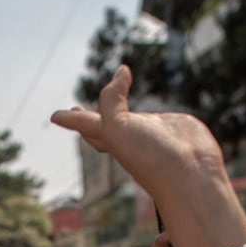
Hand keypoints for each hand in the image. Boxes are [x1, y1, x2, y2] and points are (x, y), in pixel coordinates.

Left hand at [50, 66, 245, 246]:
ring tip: (118, 103)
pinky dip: (156, 110)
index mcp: (111, 139)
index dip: (71, 120)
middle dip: (90, 119)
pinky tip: (161, 114)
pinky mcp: (175, 126)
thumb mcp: (117, 127)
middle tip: (76, 112)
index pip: (86, 125)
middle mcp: (130, 136)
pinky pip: (161, 115)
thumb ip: (111, 99)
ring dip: (123, 112)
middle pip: (103, 125)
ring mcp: (153, 132)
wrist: (190, 174)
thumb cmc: (148, 157)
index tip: (55, 117)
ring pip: (131, 119)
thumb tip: (120, 72)